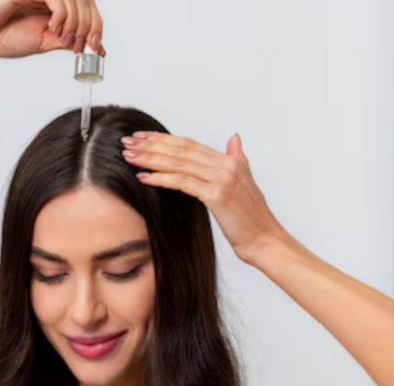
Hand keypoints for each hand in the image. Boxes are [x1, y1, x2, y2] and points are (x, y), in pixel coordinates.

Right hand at [0, 0, 106, 58]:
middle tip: (81, 45)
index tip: (96, 48)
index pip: (87, 8)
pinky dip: (62, 16)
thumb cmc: (5, 38)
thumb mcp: (46, 42)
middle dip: (89, 26)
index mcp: (54, 4)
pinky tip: (52, 28)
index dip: (96, 26)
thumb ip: (68, 40)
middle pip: (86, 1)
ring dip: (75, 23)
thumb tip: (95, 48)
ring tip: (64, 39)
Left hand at [121, 131, 287, 261]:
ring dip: (151, 159)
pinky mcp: (216, 195)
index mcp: (230, 161)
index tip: (142, 137)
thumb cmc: (253, 219)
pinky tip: (143, 177)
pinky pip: (182, 183)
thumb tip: (234, 138)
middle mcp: (226, 165)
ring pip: (178, 163)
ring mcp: (222, 179)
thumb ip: (238, 158)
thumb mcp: (246, 182)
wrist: (265, 240)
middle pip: (180, 150)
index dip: (164, 139)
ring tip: (130, 157)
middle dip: (151, 145)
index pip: (189, 144)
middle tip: (128, 143)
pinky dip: (161, 178)